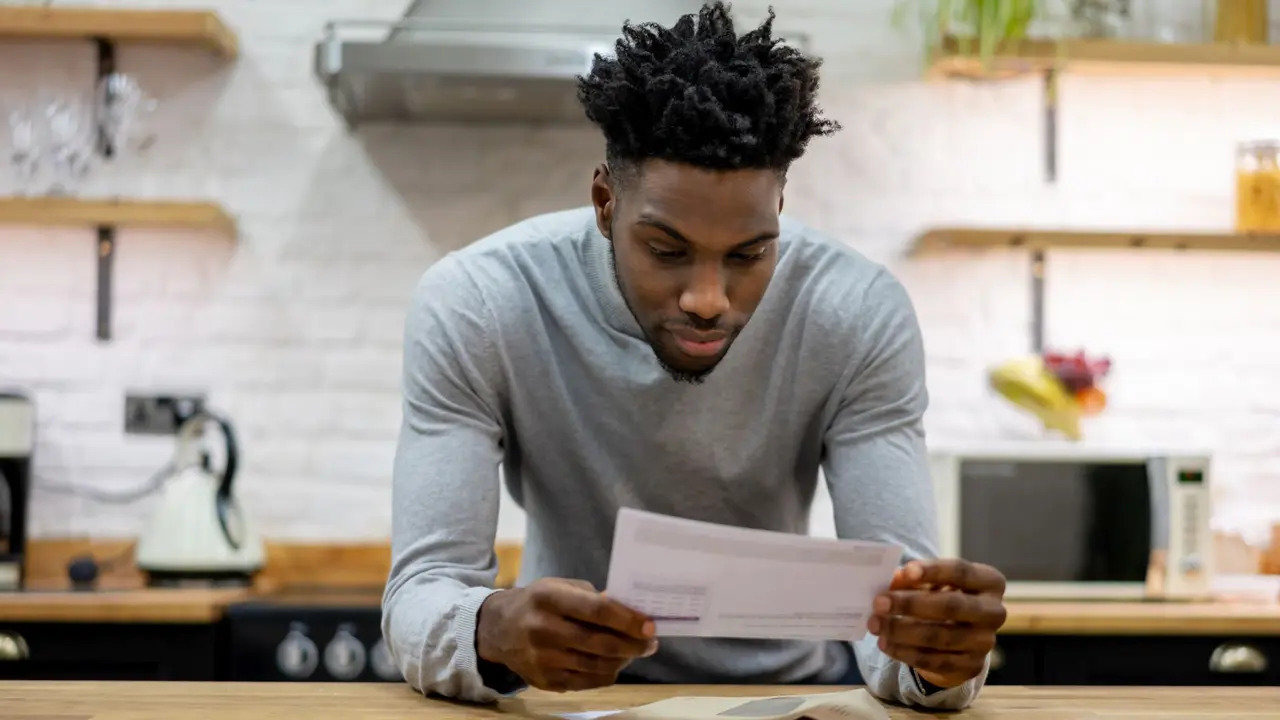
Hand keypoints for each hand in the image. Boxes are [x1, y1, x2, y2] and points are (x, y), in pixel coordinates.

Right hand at [476, 578, 657, 691]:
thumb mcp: (559, 587)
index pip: (597, 611)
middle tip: (651, 643)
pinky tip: (614, 662)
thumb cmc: (537, 602)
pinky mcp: (544, 681)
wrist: (497, 629)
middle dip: (633, 644)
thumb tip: (629, 612)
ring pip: (596, 665)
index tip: (650, 625)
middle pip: (600, 643)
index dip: (628, 620)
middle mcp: (543, 630)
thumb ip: (592, 598)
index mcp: (548, 599)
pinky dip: (606, 672)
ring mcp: (543, 660)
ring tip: (635, 651)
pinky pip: (587, 681)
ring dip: (623, 660)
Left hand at [866, 558, 1007, 688]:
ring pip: (941, 637)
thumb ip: (915, 579)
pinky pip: (935, 661)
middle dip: (911, 604)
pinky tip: (885, 644)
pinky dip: (906, 653)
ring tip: (875, 624)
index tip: (905, 571)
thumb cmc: (944, 596)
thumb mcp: (934, 583)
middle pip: (952, 606)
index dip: (933, 571)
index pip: (961, 572)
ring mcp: (985, 643)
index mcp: (990, 582)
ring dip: (902, 631)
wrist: (961, 636)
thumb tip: (893, 579)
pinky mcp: (971, 666)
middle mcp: (994, 612)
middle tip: (879, 603)